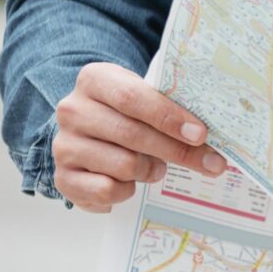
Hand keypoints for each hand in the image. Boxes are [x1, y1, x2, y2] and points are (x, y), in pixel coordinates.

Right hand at [52, 61, 225, 212]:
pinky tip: (132, 182)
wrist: (87, 134)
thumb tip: (209, 136)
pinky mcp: (63, 178)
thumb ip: (169, 107)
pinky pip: (106, 190)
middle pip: (131, 134)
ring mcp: (64, 145)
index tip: (200, 134)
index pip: (132, 97)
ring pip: (123, 165)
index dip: (169, 117)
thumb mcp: (143, 97)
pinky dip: (127, 190)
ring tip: (157, 168)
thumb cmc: (126, 113)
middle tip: (209, 162)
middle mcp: (72, 110)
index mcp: (94, 80)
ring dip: (151, 170)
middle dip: (177, 151)